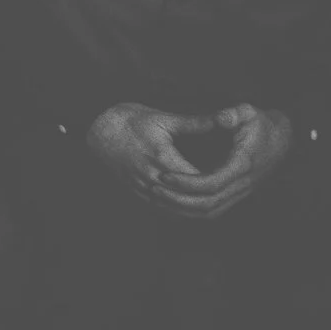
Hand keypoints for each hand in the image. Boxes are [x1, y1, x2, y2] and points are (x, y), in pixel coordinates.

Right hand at [86, 102, 235, 214]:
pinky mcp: (136, 191)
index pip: (198, 180)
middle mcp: (153, 178)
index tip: (233, 177)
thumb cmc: (130, 120)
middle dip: (210, 199)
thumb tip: (223, 119)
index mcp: (162, 158)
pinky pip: (162, 209)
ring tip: (215, 205)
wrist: (98, 128)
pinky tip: (192, 209)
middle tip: (229, 195)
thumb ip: (195, 123)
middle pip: (189, 200)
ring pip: (176, 209)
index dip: (217, 181)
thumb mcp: (163, 118)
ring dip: (196, 210)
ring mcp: (143, 187)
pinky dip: (179, 211)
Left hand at [150, 104, 293, 220]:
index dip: (186, 182)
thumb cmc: (262, 123)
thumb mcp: (249, 112)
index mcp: (241, 164)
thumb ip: (233, 114)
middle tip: (154, 189)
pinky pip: (214, 210)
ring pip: (211, 212)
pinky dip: (193, 211)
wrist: (283, 139)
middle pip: (207, 203)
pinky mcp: (237, 194)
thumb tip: (221, 118)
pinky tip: (174, 204)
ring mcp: (241, 192)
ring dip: (184, 209)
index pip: (211, 182)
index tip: (163, 175)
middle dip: (179, 199)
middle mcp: (242, 184)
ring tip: (159, 199)